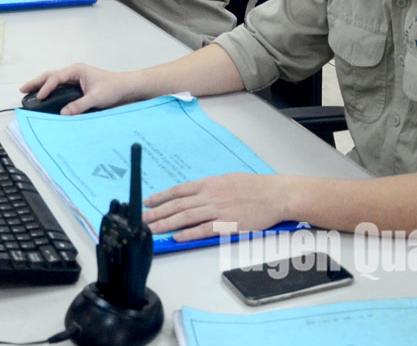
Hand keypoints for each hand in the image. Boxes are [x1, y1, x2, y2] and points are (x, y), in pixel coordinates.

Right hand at [19, 63, 141, 114]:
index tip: (39, 96)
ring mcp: (75, 79)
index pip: (56, 77)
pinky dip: (51, 91)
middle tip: (23, 89)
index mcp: (77, 70)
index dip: (46, 87)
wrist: (126, 88)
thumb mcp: (96, 97)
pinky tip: (44, 98)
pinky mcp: (77, 87)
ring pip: (54, 81)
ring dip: (42, 86)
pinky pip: (60, 88)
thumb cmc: (114, 87)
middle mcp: (74, 73)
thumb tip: (63, 113)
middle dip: (36, 82)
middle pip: (51, 76)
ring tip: (29, 92)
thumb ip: (79, 105)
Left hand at [142, 173, 289, 241]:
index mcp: (209, 184)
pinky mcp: (228, 224)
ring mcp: (218, 210)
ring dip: (166, 224)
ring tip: (151, 229)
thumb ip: (210, 187)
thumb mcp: (228, 180)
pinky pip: (204, 229)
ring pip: (186, 217)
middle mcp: (210, 195)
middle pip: (177, 205)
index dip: (160, 197)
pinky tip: (177, 237)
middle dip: (156, 212)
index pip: (178, 190)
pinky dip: (189, 233)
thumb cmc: (255, 187)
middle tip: (140, 219)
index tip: (146, 202)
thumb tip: (194, 193)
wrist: (276, 195)